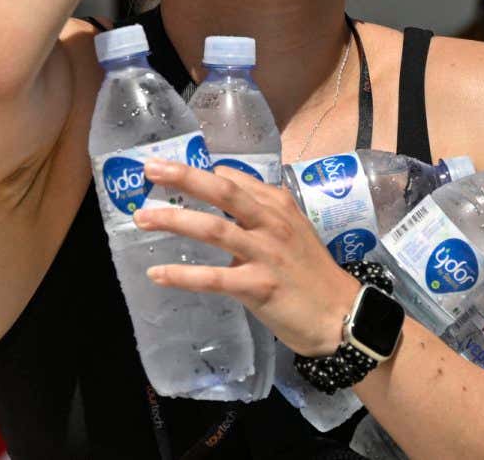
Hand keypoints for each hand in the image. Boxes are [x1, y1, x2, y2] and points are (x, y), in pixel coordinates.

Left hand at [134, 160, 360, 356]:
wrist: (341, 313)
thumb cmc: (310, 272)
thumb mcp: (291, 228)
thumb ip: (258, 209)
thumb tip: (221, 185)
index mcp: (278, 205)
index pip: (234, 179)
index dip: (199, 173)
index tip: (168, 170)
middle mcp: (272, 223)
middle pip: (223, 192)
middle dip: (184, 177)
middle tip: (150, 170)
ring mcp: (266, 254)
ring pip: (214, 229)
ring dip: (174, 221)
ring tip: (142, 219)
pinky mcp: (259, 287)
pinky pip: (214, 278)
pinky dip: (182, 274)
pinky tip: (157, 273)